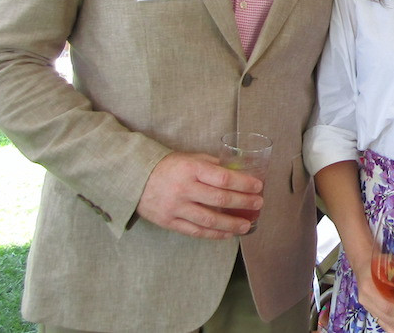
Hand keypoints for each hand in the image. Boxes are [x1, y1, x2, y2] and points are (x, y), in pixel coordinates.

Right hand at [136, 151, 263, 238]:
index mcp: (191, 169)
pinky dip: (213, 234)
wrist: (135, 178)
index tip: (258, 186)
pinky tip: (227, 234)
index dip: (243, 183)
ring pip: (208, 219)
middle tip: (258, 204)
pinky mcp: (168, 222)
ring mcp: (175, 207)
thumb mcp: (190, 158)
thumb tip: (239, 171)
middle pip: (219, 199)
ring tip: (247, 225)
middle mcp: (183, 188)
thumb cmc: (168, 166)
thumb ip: (213, 165)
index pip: (223, 178)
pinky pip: (195, 231)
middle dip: (243, 203)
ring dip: (231, 224)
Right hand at [348, 248, 393, 331]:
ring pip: (384, 323)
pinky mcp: (371, 309)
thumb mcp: (389, 262)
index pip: (386, 305)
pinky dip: (392, 329)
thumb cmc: (377, 262)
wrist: (363, 263)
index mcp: (369, 287)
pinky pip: (381, 322)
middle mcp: (367, 299)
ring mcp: (368, 306)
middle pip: (387, 317)